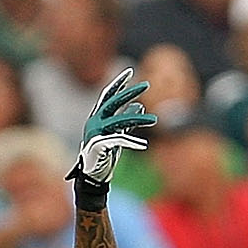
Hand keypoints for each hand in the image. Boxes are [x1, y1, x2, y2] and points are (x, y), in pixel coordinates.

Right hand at [68, 67, 153, 207]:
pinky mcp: (98, 144)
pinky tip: (143, 145)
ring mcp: (95, 132)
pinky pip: (119, 139)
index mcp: (97, 117)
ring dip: (138, 119)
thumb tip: (140, 106)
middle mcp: (94, 121)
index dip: (118, 82)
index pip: (107, 94)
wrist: (92, 177)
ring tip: (155, 121)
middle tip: (147, 84)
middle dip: (130, 92)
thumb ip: (127, 121)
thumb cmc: (105, 156)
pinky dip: (131, 141)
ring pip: (119, 120)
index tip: (130, 71)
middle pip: (113, 101)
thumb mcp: (119, 135)